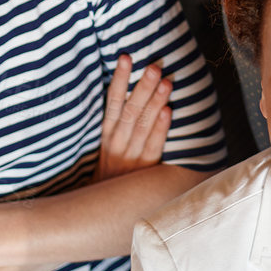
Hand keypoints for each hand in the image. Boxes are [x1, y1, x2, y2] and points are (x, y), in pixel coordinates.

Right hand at [93, 54, 172, 181]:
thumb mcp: (108, 147)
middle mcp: (117, 144)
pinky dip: (160, 129)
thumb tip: (130, 87)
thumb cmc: (111, 173)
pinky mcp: (145, 171)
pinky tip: (168, 111)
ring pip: (142, 126)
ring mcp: (131, 158)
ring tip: (166, 81)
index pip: (113, 102)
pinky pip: (153, 147)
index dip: (119, 79)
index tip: (125, 57)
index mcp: (107, 135)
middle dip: (142, 87)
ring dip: (155, 102)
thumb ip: (118, 122)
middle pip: (130, 111)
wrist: (101, 213)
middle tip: (154, 66)